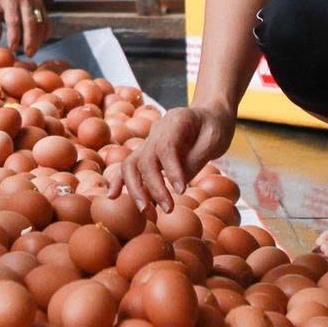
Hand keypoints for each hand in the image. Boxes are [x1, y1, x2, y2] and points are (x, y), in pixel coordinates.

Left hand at [0, 0, 47, 55]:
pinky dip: (46, 32)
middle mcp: (25, 1)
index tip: (13, 48)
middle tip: (28, 53)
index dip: (14, 35)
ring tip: (33, 51)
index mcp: (10, 0)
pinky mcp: (42, 6)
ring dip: (39, 38)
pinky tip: (41, 42)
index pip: (13, 19)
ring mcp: (36, 3)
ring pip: (41, 22)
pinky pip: (47, 20)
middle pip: (30, 22)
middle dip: (30, 39)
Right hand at [116, 104, 233, 210]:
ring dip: (135, 189)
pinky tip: (113, 197)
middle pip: (145, 158)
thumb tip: (176, 186)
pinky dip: (119, 182)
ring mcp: (148, 142)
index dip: (171, 170)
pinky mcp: (146, 154)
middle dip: (153, 186)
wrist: (208, 115)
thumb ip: (195, 159)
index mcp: (175, 121)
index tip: (181, 191)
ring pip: (131, 164)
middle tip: (168, 208)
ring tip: (146, 211)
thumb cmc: (214, 127)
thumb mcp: (214, 139)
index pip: (166, 146)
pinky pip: (128, 167)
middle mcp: (156, 131)